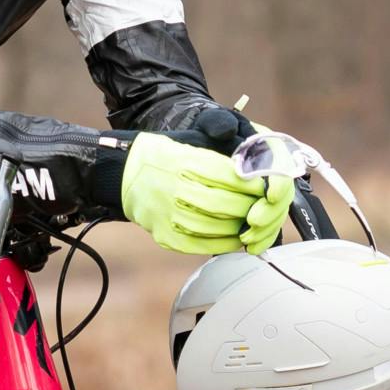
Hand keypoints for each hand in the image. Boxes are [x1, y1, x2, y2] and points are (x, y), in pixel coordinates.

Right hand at [116, 132, 286, 254]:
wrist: (125, 175)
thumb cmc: (164, 157)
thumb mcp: (192, 145)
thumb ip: (220, 159)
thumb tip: (256, 175)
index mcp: (185, 163)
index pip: (229, 177)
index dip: (252, 185)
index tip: (264, 187)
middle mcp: (176, 190)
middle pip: (226, 205)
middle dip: (250, 208)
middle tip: (262, 207)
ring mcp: (170, 216)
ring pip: (218, 228)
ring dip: (241, 227)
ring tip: (251, 222)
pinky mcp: (167, 237)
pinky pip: (204, 245)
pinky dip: (225, 243)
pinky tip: (235, 236)